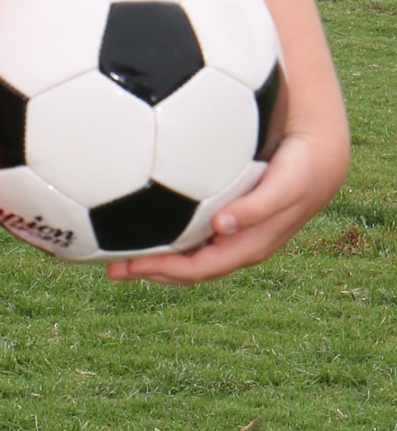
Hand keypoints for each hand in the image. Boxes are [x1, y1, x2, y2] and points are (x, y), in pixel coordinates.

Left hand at [105, 125, 348, 284]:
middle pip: (186, 269)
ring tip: (116, 253)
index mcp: (246, 247)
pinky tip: (141, 221)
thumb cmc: (301, 170)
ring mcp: (231, 235)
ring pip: (187, 256)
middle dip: (150, 271)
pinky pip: (192, 236)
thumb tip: (222, 226)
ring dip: (155, 258)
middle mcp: (235, 247)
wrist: (320, 159)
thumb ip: (256, 208)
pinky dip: (167, 237)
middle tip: (110, 268)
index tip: (130, 266)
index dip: (163, 271)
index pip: (197, 269)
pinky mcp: (227, 219)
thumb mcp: (284, 187)